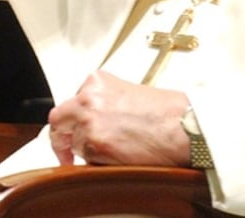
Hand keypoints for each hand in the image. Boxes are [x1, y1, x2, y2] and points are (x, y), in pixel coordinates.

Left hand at [48, 71, 189, 165]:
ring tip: (114, 152)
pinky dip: (97, 162)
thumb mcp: (131, 92)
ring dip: (87, 151)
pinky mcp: (96, 145)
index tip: (72, 130)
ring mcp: (89, 122)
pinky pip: (86, 159)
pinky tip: (116, 158)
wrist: (185, 128)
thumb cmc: (170, 112)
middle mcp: (88, 98)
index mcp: (97, 81)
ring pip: (74, 143)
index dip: (72, 119)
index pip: (71, 101)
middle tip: (65, 151)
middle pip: (59, 119)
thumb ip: (107, 100)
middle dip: (61, 137)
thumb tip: (99, 116)